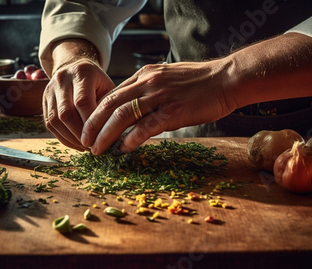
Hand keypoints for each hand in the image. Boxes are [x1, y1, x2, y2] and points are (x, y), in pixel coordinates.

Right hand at [43, 58, 114, 150]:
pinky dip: (62, 137)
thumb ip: (110, 108)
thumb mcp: (107, 88)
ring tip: (84, 147)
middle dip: (79, 134)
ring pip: (54, 120)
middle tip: (92, 146)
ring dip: (70, 138)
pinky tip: (75, 143)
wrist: (75, 67)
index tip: (100, 138)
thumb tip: (116, 136)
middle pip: (66, 113)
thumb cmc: (97, 82)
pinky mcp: (44, 100)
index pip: (82, 101)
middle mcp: (62, 79)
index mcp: (82, 72)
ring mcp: (50, 90)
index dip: (90, 123)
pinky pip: (49, 123)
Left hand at [81, 60, 238, 154]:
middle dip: (93, 124)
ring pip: (122, 116)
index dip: (97, 113)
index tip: (89, 127)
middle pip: (110, 104)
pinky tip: (124, 149)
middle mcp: (148, 83)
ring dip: (106, 134)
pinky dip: (132, 139)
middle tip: (84, 142)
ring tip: (97, 149)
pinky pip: (146, 126)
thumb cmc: (200, 82)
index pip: (113, 94)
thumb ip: (149, 89)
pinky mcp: (173, 111)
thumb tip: (134, 107)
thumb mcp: (168, 77)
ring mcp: (159, 96)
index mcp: (145, 75)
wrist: (227, 79)